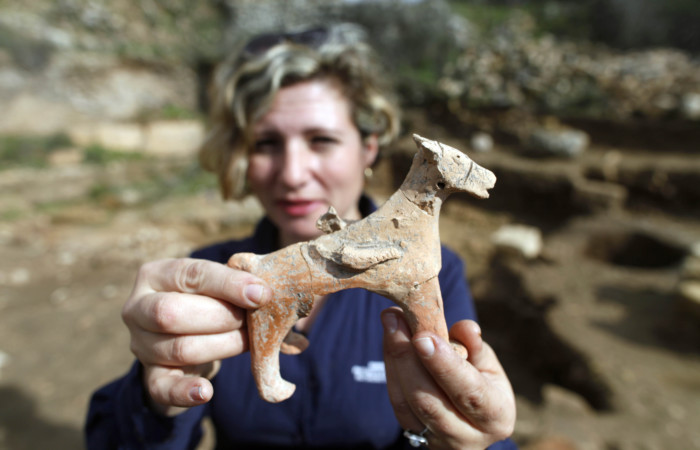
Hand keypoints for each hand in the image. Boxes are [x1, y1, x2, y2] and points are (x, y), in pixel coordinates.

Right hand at [121, 258, 270, 415]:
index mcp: (155, 275)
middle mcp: (137, 308)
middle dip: (222, 317)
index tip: (262, 294)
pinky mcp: (149, 377)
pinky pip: (162, 388)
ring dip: (222, 346)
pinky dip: (185, 392)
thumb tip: (264, 293)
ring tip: (248, 342)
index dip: (229, 284)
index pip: (192, 275)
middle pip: (173, 313)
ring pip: (179, 349)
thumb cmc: (206, 302)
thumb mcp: (214, 286)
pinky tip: (206, 392)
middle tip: (252, 321)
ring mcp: (139, 345)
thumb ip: (235, 284)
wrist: (186, 338)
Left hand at [381, 308, 515, 448]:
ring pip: (406, 403)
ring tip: (391, 322)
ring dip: (394, 358)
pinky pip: (396, 402)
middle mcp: (467, 438)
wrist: (469, 415)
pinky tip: (390, 341)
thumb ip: (475, 347)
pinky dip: (391, 368)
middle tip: (396, 319)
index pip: (469, 393)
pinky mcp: (414, 435)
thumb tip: (466, 328)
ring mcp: (436, 440)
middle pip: (428, 402)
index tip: (423, 336)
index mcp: (496, 417)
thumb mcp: (487, 364)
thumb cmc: (482, 382)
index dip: (444, 365)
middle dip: (408, 358)